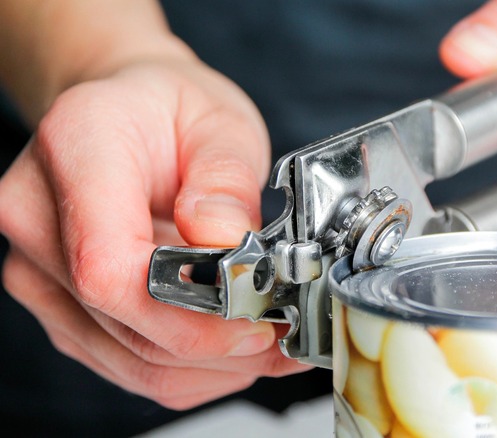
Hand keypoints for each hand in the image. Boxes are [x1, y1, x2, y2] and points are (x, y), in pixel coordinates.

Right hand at [0, 56, 309, 408]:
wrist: (128, 116)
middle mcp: (38, 216)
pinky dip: (189, 369)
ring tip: (270, 343)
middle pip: (123, 321)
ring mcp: (41, 270)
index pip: (106, 265)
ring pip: (129, 359)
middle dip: (217, 345)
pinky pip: (126, 365)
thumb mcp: (219, 121)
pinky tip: (233, 350)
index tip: (253, 315)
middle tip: (282, 334)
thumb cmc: (169, 111)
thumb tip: (227, 243)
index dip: (185, 311)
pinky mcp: (62, 305)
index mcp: (76, 149)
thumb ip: (225, 179)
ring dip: (211, 366)